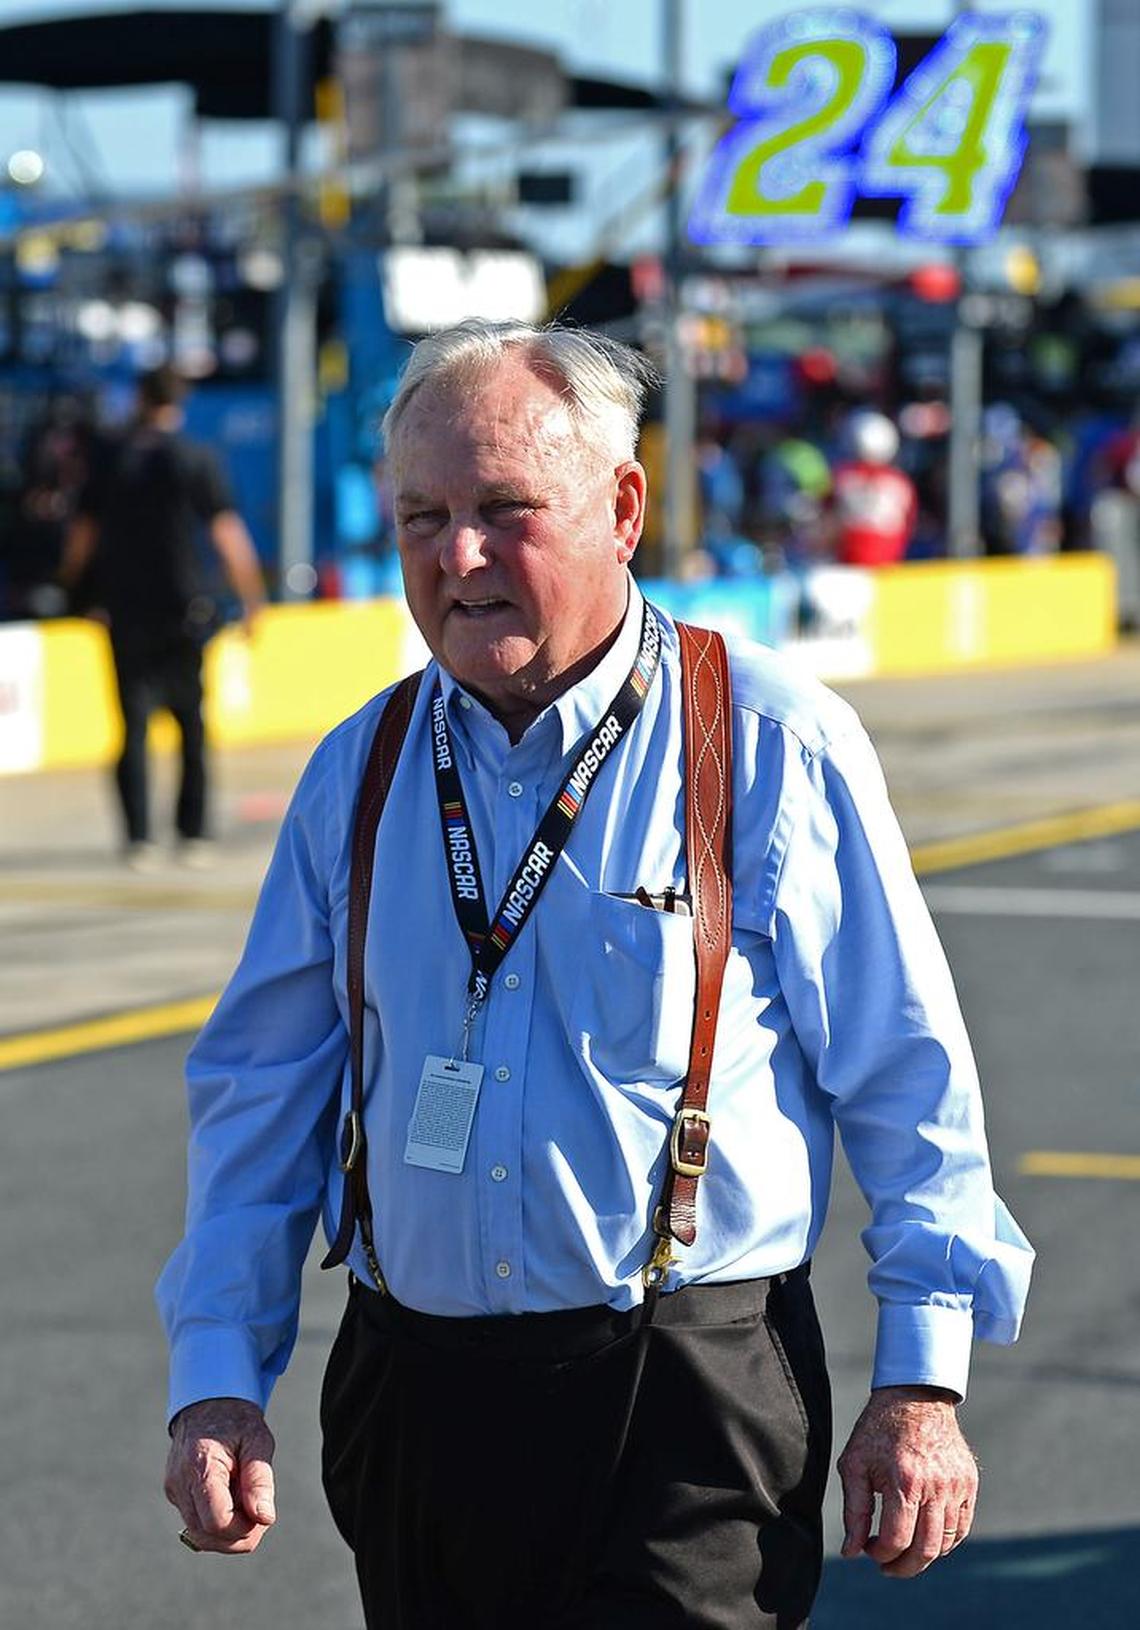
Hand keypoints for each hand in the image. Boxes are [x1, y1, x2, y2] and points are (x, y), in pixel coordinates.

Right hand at [164, 1396, 276, 1554]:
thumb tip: (264, 1518)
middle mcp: (180, 1483)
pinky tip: (232, 1501)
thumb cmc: (236, 1420)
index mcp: (200, 1467)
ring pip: (199, 1536)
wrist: (208, 1403)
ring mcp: (174, 1491)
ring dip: (227, 1532)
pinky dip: (216, 1523)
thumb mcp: (257, 1439)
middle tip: (259, 1513)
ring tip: (247, 1504)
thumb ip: (260, 1479)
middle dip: (237, 1536)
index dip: (243, 1528)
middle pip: (206, 1536)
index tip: (261, 1514)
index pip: (217, 1522)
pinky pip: (195, 1524)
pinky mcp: (175, 1494)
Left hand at [837, 1385, 977, 1577]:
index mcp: (904, 1481)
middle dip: (903, 1567)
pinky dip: (945, 1541)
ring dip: (924, 1556)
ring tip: (904, 1549)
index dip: (879, 1554)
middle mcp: (936, 1486)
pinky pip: (961, 1527)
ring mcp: (957, 1485)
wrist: (914, 1397)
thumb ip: (854, 1512)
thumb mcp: (854, 1465)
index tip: (869, 1549)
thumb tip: (851, 1553)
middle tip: (887, 1566)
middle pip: (926, 1550)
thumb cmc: (878, 1431)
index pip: (897, 1540)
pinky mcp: (969, 1483)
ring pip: (946, 1543)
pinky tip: (924, 1534)